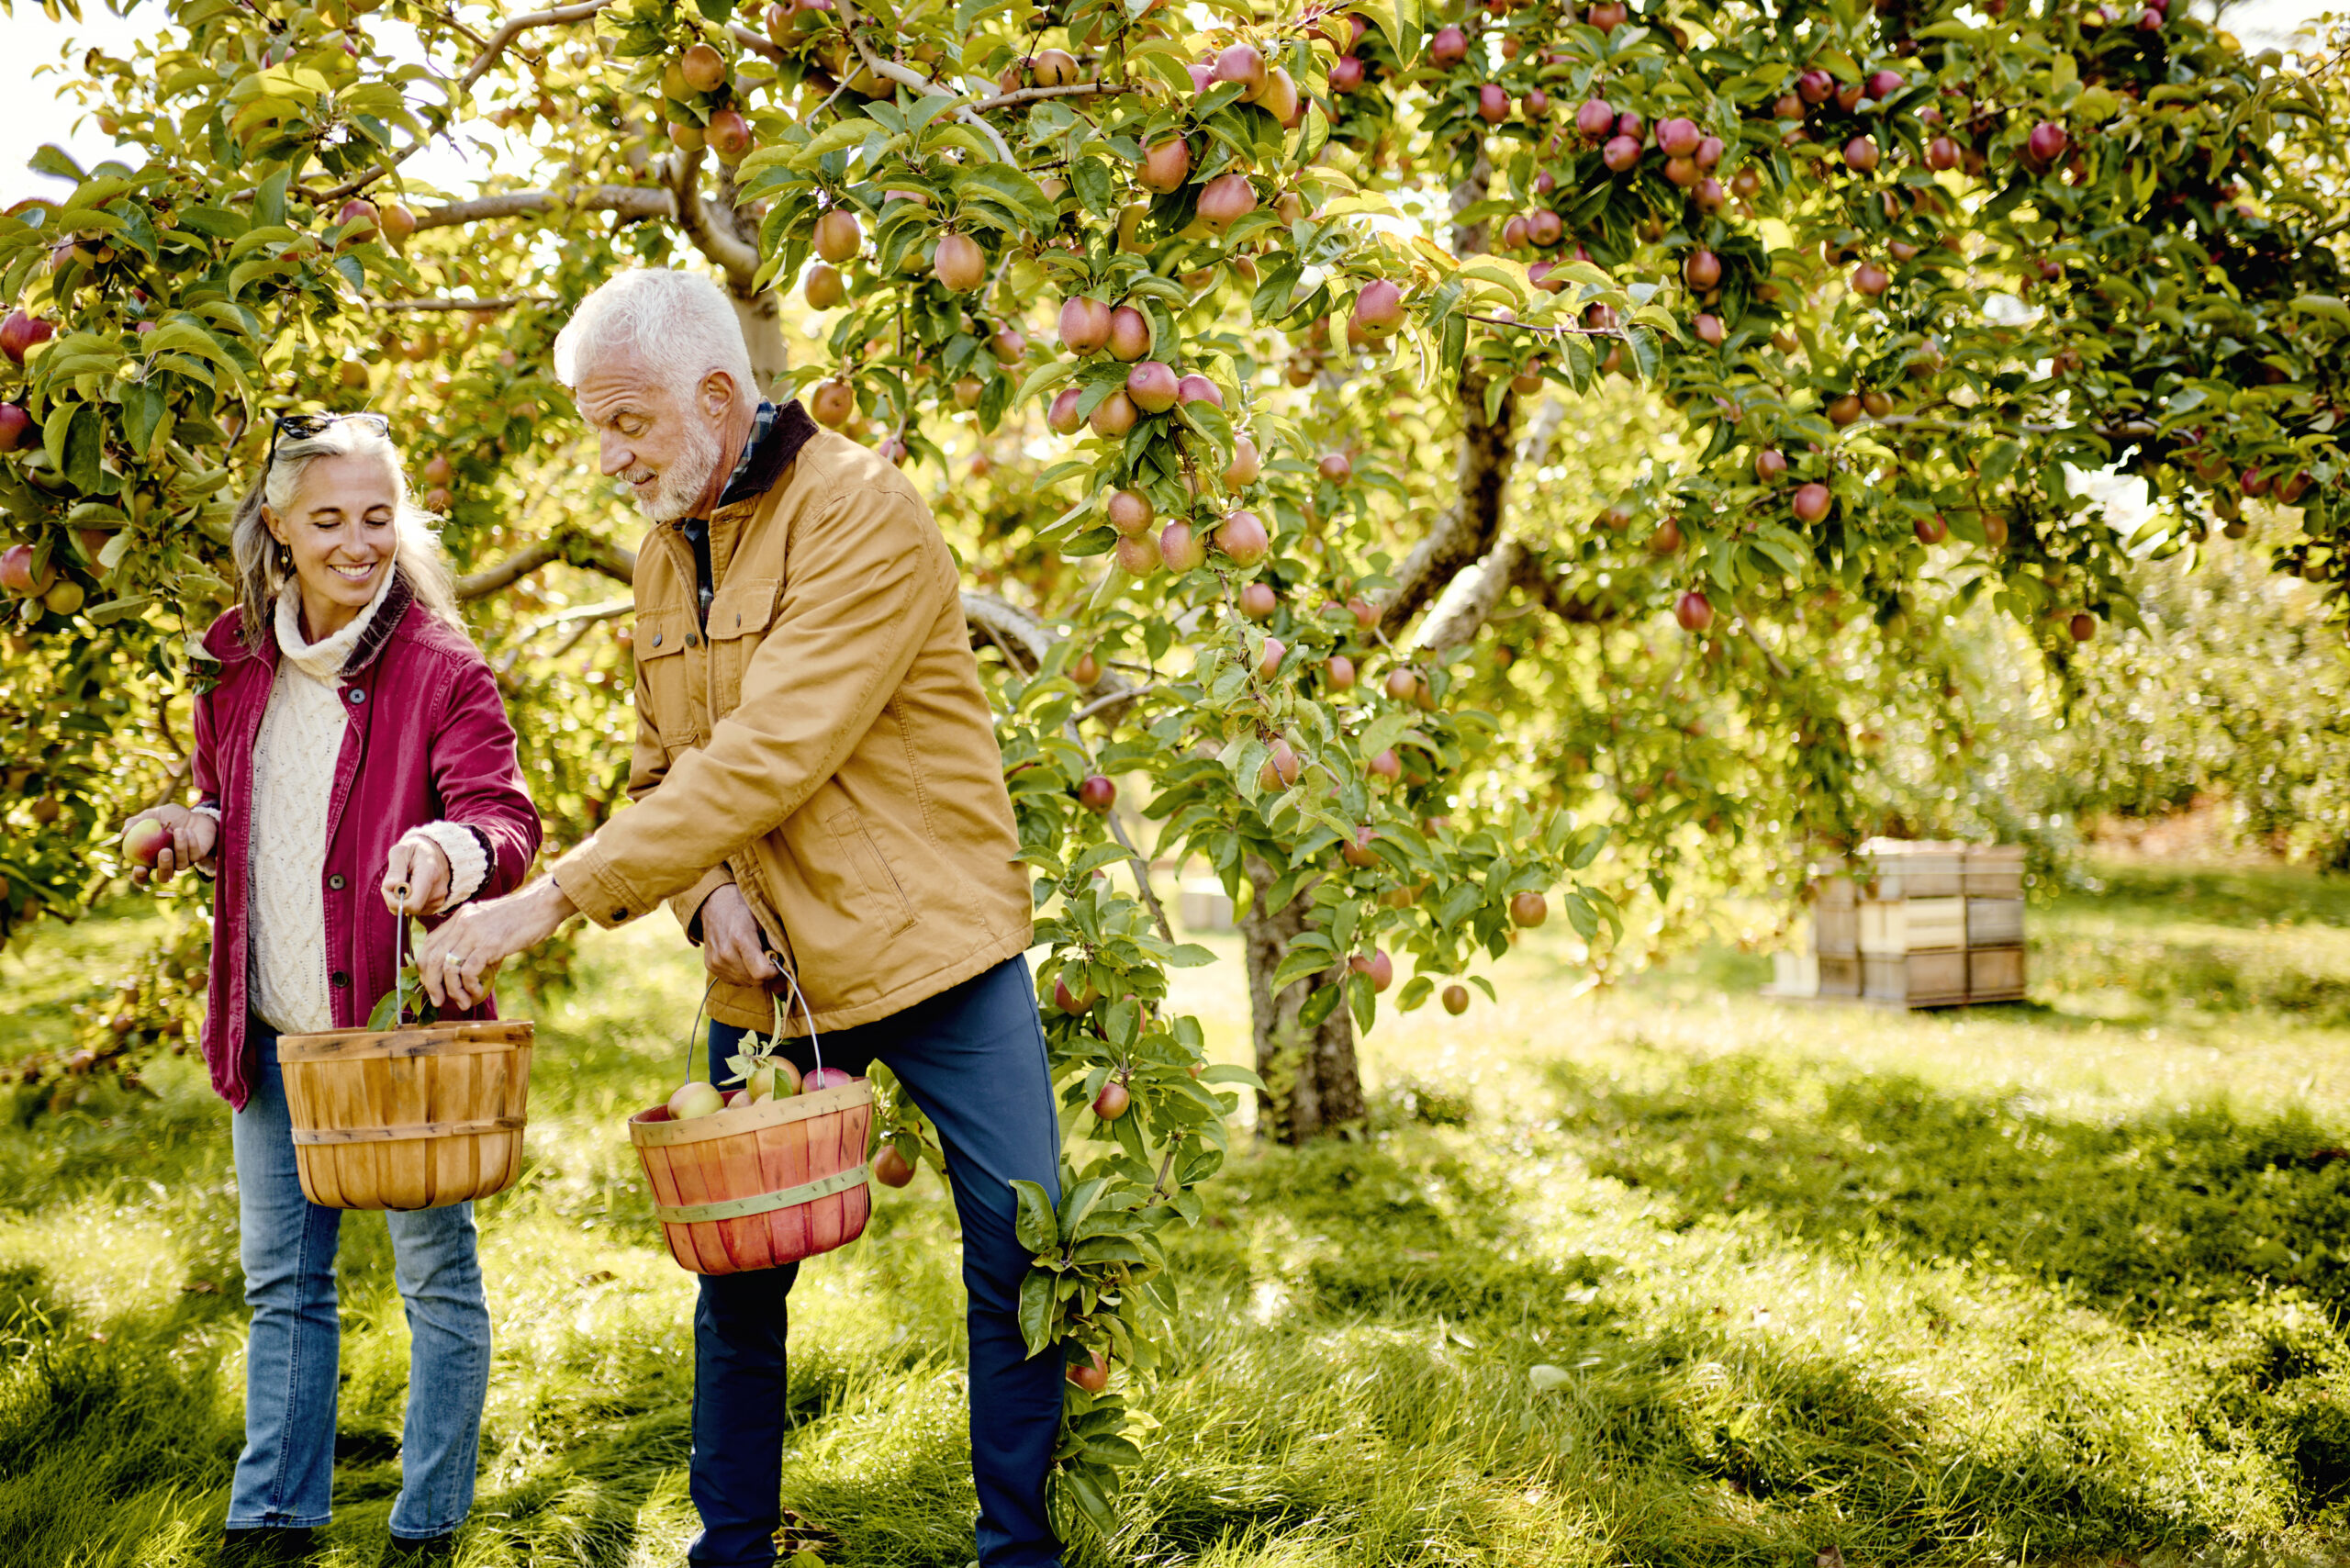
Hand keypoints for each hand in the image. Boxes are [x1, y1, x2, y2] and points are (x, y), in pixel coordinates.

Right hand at [125, 805, 217, 885]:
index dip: (139, 876)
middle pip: (164, 877)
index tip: (139, 868)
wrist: (194, 813)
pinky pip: (194, 855)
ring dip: (180, 848)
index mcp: (151, 859)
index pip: (142, 875)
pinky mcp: (198, 857)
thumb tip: (124, 832)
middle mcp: (167, 864)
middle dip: (164, 867)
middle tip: (164, 851)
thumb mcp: (151, 816)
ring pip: (181, 865)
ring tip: (179, 830)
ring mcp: (183, 862)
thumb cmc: (169, 817)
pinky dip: (191, 843)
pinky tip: (188, 831)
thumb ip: (136, 822)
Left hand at [380, 836, 452, 916]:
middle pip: (409, 908)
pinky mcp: (438, 905)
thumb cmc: (415, 850)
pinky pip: (416, 911)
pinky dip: (409, 902)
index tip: (387, 887)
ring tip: (405, 882)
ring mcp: (439, 899)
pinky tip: (412, 888)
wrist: (436, 852)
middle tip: (393, 882)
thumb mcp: (401, 851)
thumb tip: (390, 886)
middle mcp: (438, 890)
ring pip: (411, 911)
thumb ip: (395, 868)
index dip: (394, 900)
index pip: (412, 903)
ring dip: (401, 900)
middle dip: (395, 899)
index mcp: (430, 874)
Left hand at [412, 877, 576, 1009]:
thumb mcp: (491, 926)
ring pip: (447, 967)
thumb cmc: (523, 917)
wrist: (544, 904)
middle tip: (439, 1000)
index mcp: (460, 917)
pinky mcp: (490, 944)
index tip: (433, 986)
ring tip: (464, 1001)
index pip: (429, 945)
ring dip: (452, 990)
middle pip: (431, 958)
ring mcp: (474, 932)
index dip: (425, 969)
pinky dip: (469, 987)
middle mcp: (462, 923)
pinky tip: (478, 991)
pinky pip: (468, 971)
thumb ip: (478, 945)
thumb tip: (471, 975)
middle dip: (432, 985)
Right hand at [698, 883, 779, 988]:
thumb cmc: (743, 907)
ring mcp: (716, 961)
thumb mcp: (763, 916)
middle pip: (754, 980)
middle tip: (766, 956)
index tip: (775, 961)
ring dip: (752, 974)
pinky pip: (732, 980)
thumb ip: (774, 938)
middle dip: (764, 973)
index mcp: (740, 938)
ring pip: (744, 982)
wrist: (714, 902)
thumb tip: (785, 958)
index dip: (773, 970)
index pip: (761, 972)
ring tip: (753, 955)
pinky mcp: (710, 965)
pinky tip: (742, 958)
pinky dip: (741, 974)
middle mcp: (726, 953)